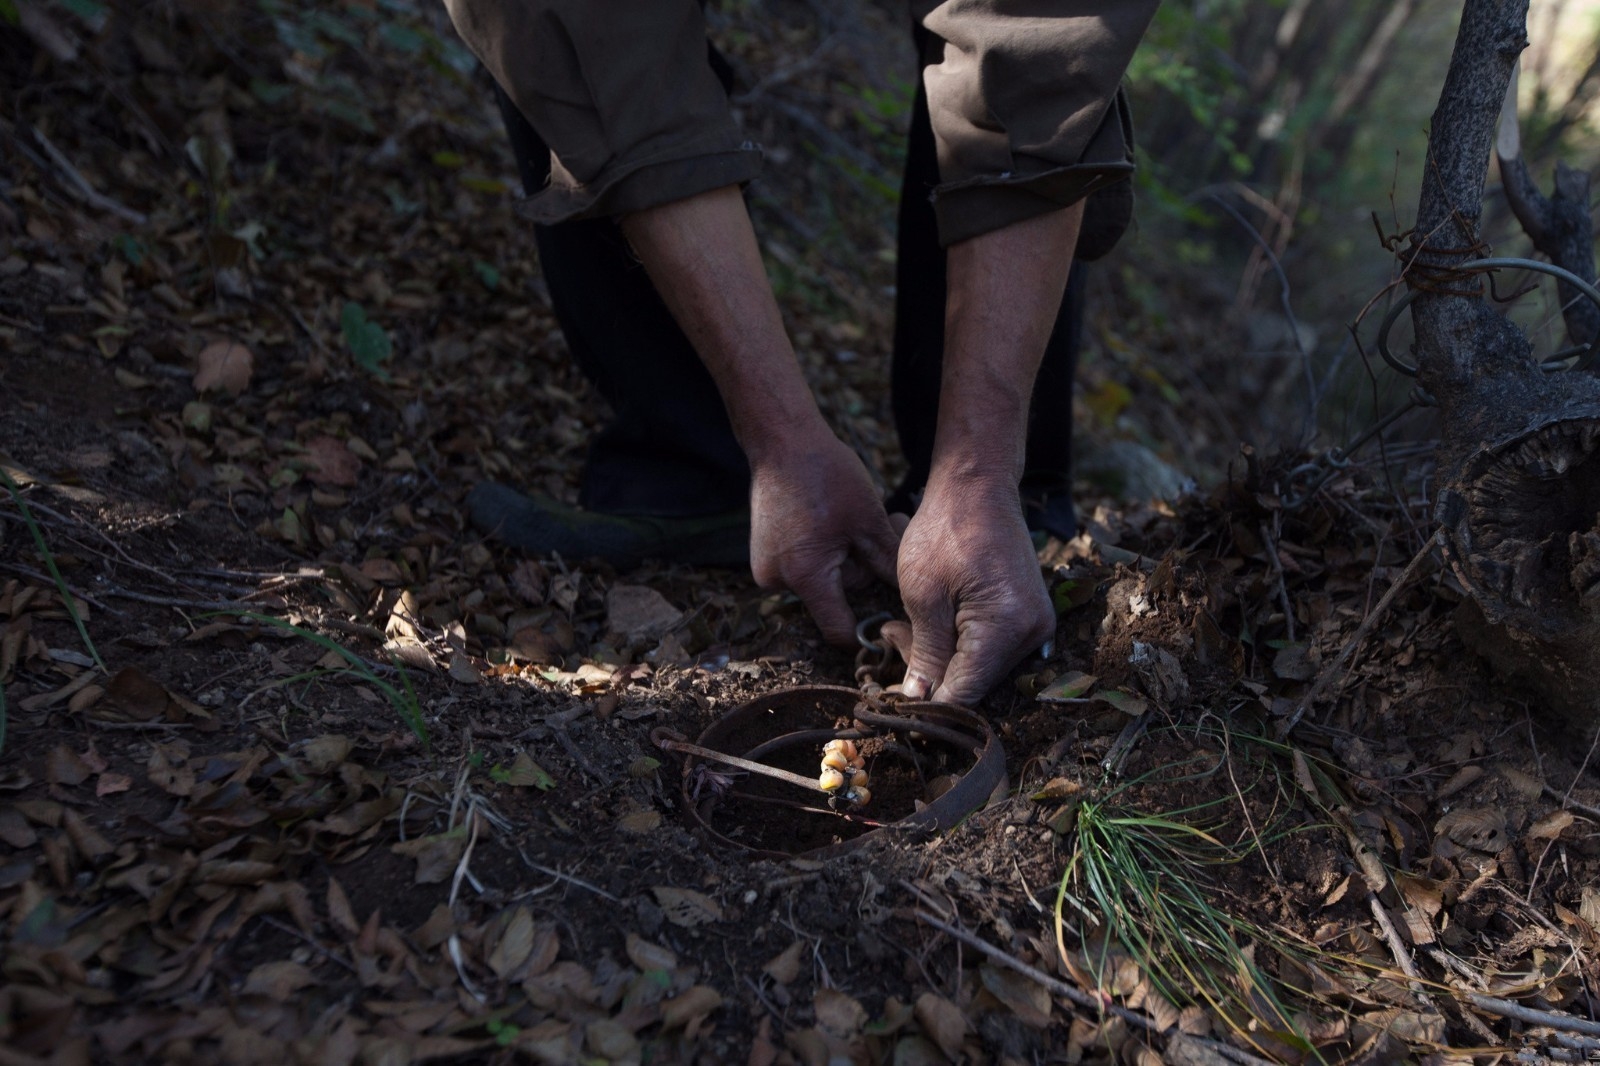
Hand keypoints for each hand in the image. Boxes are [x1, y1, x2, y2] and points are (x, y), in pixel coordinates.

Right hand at [748, 434, 900, 645]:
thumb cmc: (826, 474)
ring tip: (848, 519)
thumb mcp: (868, 519)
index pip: (839, 630)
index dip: (867, 631)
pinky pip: (805, 565)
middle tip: (875, 529)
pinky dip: (822, 550)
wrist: (782, 442)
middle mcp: (778, 581)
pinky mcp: (763, 556)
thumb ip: (889, 563)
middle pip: (835, 596)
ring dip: (842, 557)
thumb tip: (910, 597)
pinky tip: (827, 520)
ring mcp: (766, 569)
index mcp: (805, 576)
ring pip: (822, 579)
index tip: (890, 623)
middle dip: (859, 569)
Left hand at [893, 475, 1053, 704]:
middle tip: (890, 632)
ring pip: (977, 666)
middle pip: (972, 682)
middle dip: (926, 668)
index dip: (925, 701)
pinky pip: (987, 647)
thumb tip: (918, 699)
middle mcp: (1032, 633)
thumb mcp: (922, 594)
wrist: (977, 485)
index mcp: (1007, 628)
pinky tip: (930, 616)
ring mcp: (1034, 624)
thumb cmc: (944, 529)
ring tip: (903, 619)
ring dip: (937, 652)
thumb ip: (925, 653)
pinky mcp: (1027, 615)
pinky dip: (954, 639)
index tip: (889, 694)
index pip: (964, 693)